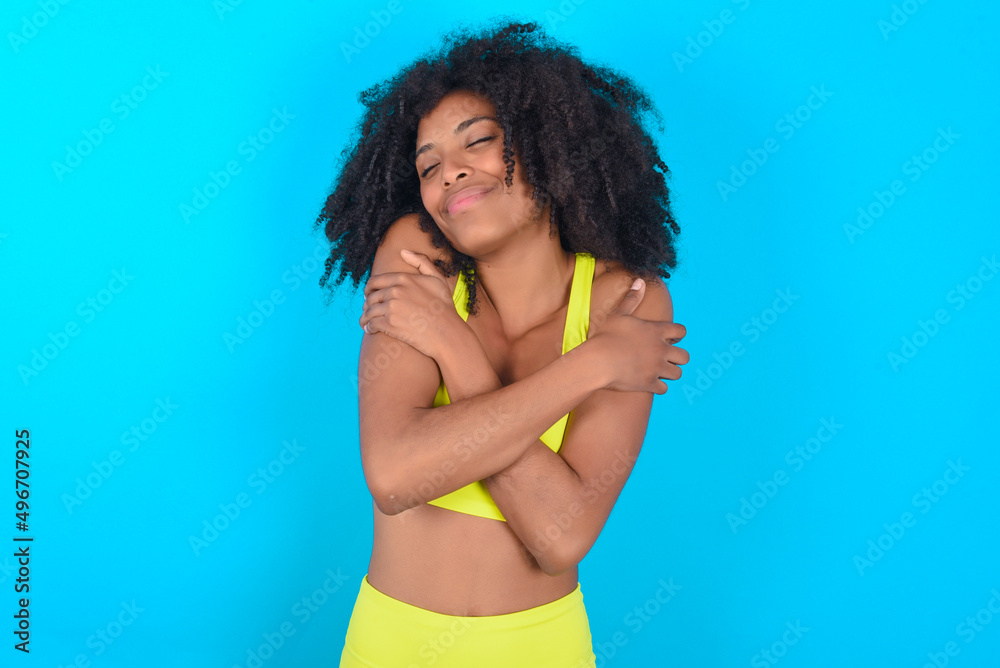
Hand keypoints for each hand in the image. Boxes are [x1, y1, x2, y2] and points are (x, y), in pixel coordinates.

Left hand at [360, 249, 463, 360]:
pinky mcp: (390, 324)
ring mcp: (391, 308)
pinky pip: (371, 324)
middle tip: (368, 311)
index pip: (375, 281)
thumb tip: (403, 252)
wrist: (448, 332)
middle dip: (367, 304)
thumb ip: (421, 262)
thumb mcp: (437, 279)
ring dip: (365, 318)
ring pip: (368, 311)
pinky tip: (370, 330)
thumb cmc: (444, 307)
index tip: (368, 295)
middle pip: (370, 297)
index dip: (368, 288)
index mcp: (403, 279)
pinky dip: (368, 328)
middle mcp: (395, 291)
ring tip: (365, 323)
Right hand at [587, 279, 688, 393]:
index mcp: (657, 331)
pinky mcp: (649, 384)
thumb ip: (632, 298)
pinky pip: (664, 389)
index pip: (681, 331)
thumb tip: (640, 280)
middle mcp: (661, 350)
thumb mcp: (619, 314)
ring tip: (658, 370)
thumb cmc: (606, 336)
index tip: (671, 337)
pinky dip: (659, 387)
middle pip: (685, 356)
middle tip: (665, 357)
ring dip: (670, 372)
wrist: (598, 361)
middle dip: (678, 357)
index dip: (678, 334)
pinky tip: (650, 383)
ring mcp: (656, 368)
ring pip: (677, 373)